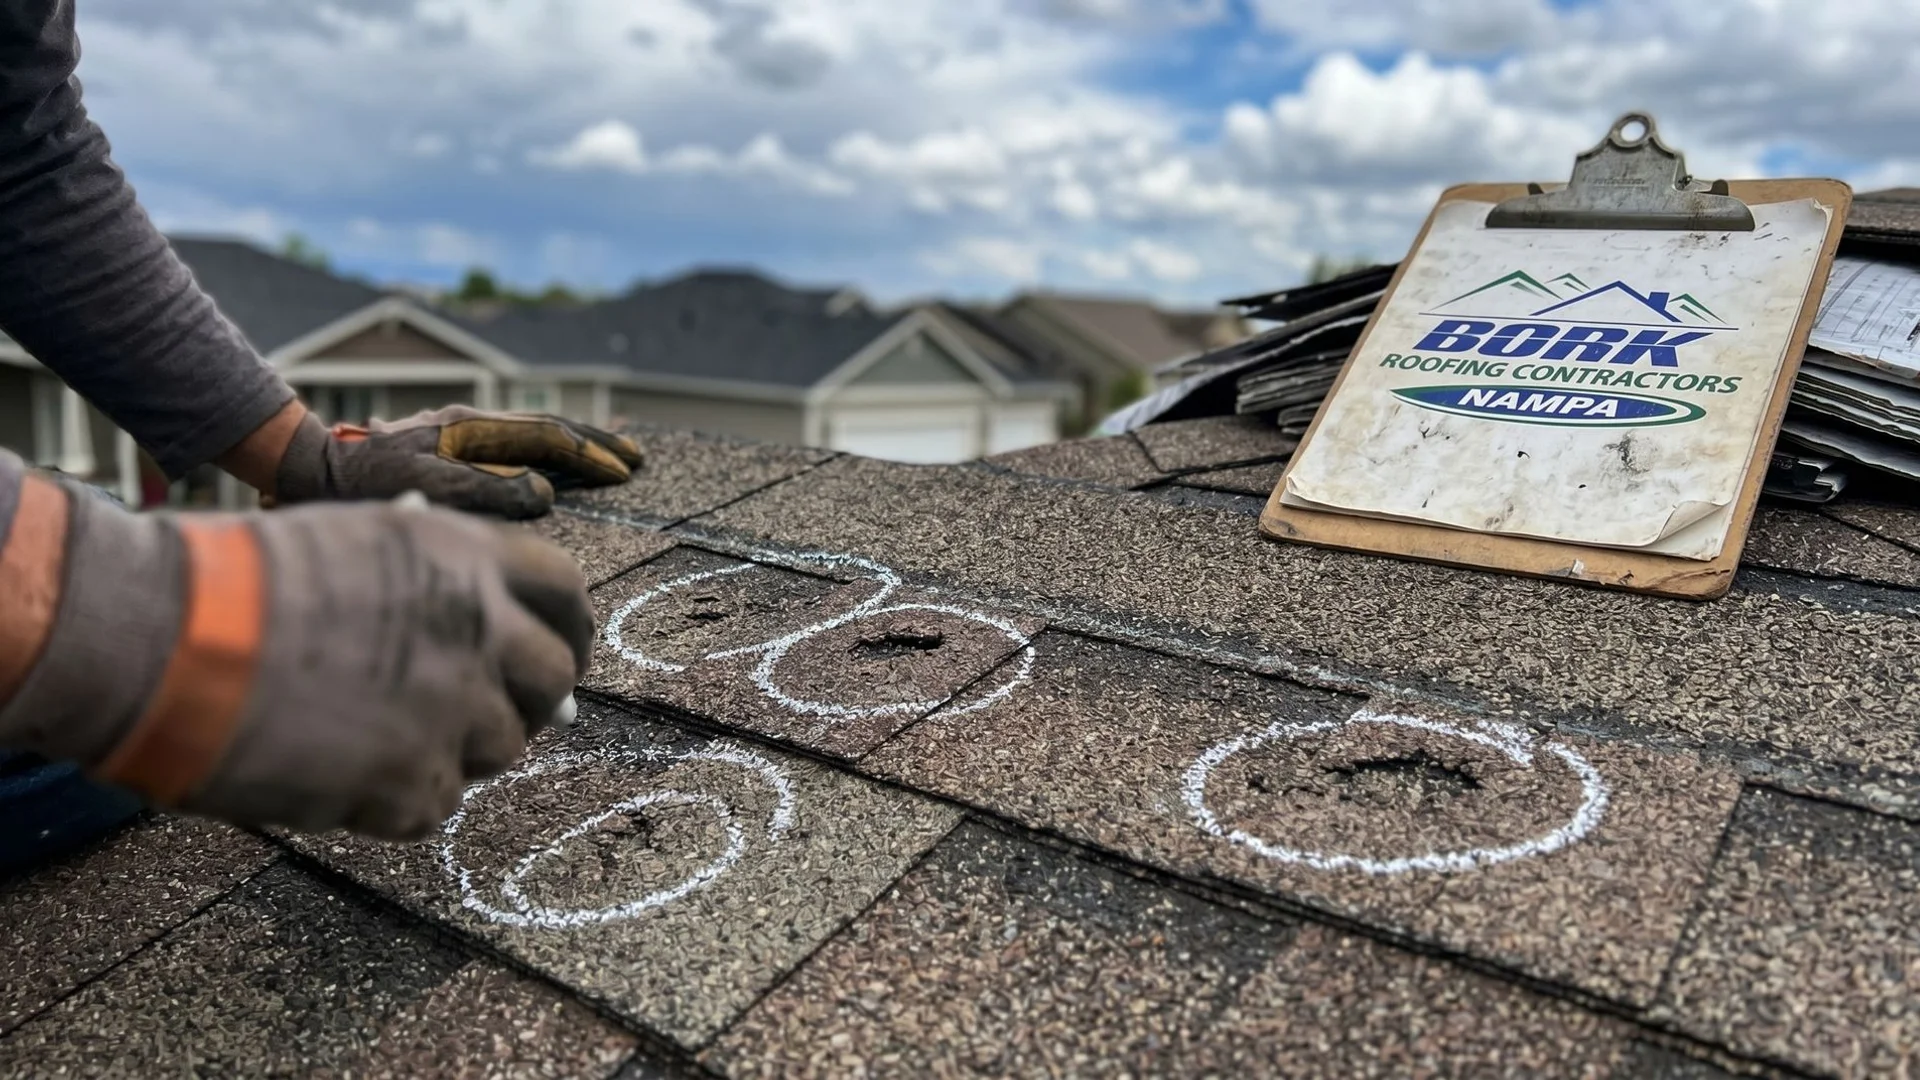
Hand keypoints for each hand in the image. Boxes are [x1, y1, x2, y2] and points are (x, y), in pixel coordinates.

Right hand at [2, 484, 592, 839]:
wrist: (162, 640)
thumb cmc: (240, 586)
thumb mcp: (358, 549)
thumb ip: (438, 590)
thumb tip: (507, 652)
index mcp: (465, 557)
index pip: (565, 592)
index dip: (568, 628)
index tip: (560, 652)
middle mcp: (476, 628)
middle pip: (553, 680)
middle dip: (530, 699)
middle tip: (488, 712)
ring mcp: (451, 709)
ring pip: (500, 747)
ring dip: (454, 748)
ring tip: (378, 733)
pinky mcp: (411, 783)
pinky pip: (436, 803)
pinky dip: (395, 798)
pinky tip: (338, 769)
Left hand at [272, 405, 643, 518]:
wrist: (308, 471)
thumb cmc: (362, 488)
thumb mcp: (425, 490)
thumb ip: (487, 490)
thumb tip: (544, 492)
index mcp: (470, 428)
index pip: (546, 435)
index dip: (590, 454)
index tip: (624, 472)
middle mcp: (470, 423)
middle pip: (547, 426)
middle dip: (594, 443)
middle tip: (636, 460)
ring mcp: (460, 433)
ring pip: (531, 434)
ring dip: (575, 447)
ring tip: (611, 460)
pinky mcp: (450, 447)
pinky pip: (512, 447)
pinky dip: (546, 455)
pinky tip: (558, 468)